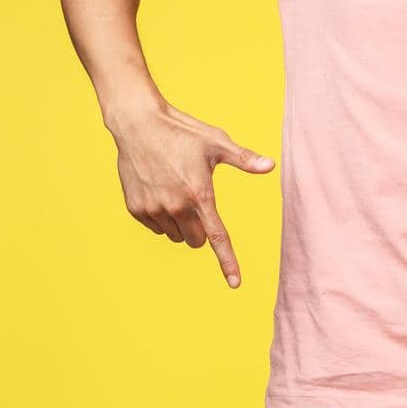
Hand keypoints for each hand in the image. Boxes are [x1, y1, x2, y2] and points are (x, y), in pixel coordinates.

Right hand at [106, 97, 276, 288]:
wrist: (139, 124)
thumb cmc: (182, 132)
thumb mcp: (216, 143)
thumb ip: (244, 159)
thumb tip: (271, 166)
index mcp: (200, 194)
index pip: (217, 237)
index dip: (227, 261)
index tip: (235, 283)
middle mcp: (176, 206)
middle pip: (196, 241)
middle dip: (201, 229)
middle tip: (197, 201)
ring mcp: (153, 209)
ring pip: (176, 236)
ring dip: (181, 223)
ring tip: (175, 189)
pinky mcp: (136, 209)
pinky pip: (156, 227)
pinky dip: (161, 217)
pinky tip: (159, 190)